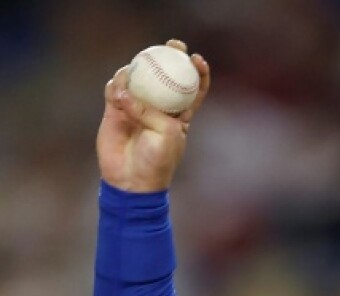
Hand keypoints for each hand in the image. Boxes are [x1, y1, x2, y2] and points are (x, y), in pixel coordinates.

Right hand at [96, 40, 209, 191]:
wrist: (132, 180)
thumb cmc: (158, 160)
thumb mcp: (165, 134)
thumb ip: (150, 110)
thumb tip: (126, 91)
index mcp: (181, 114)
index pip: (193, 89)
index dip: (198, 72)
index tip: (197, 59)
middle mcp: (159, 108)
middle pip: (165, 76)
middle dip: (168, 56)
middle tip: (171, 45)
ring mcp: (136, 108)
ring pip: (137, 78)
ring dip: (136, 70)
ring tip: (134, 72)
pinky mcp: (115, 111)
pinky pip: (115, 89)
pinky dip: (116, 85)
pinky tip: (118, 89)